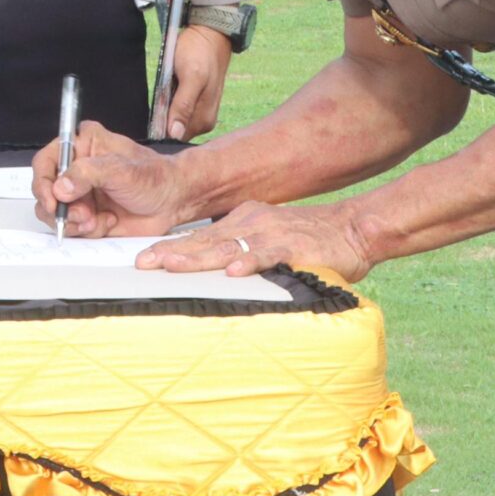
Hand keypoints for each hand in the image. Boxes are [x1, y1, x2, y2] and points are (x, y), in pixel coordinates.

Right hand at [34, 120, 187, 237]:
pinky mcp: (87, 215)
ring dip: (74, 222)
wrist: (173, 202)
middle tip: (83, 215)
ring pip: (56, 213)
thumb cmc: (154, 177)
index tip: (52, 200)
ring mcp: (81, 194)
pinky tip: (107, 222)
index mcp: (82, 145)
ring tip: (97, 220)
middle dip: (62, 209)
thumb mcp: (121, 169)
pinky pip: (72, 228)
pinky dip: (87, 230)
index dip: (43, 182)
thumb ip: (88, 173)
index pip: (46, 161)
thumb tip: (60, 187)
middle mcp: (77, 169)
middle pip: (46, 191)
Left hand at [138, 200, 375, 282]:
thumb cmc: (308, 240)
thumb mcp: (266, 242)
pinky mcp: (294, 247)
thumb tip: (213, 274)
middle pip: (204, 240)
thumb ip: (241, 253)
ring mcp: (271, 233)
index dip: (170, 247)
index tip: (143, 259)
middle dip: (172, 252)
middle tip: (144, 263)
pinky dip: (250, 263)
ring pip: (228, 246)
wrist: (351, 230)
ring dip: (199, 256)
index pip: (199, 236)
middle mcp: (251, 223)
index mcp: (242, 221)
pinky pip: (268, 255)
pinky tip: (233, 273)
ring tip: (173, 265)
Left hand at [163, 24, 231, 140]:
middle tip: (156, 101)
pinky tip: (166, 94)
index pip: (175, 139)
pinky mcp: (195, 103)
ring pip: (174, 122)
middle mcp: (203, 122)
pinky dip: (168, 105)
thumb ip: (184, 105)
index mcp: (203, 120)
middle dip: (161, 122)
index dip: (160, 131)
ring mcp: (200, 113)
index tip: (150, 118)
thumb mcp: (191, 76)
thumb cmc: (200, 53)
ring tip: (162, 94)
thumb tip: (175, 133)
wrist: (210, 35)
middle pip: (174, 132)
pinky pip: (176, 112)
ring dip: (163, 112)